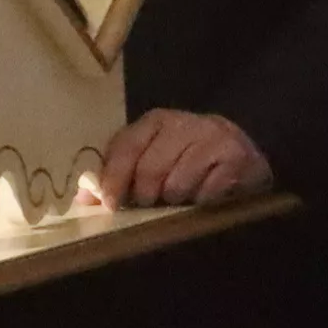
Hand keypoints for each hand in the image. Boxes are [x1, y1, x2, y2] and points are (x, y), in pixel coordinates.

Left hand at [88, 109, 276, 208]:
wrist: (244, 155)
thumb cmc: (188, 161)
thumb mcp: (152, 160)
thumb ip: (118, 177)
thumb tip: (83, 200)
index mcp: (156, 121)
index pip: (127, 146)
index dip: (114, 178)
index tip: (108, 204)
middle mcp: (184, 123)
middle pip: (150, 168)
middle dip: (145, 195)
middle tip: (150, 205)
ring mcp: (212, 137)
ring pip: (177, 184)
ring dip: (176, 201)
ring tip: (181, 200)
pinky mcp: (236, 156)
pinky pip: (207, 191)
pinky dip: (202, 202)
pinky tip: (205, 199)